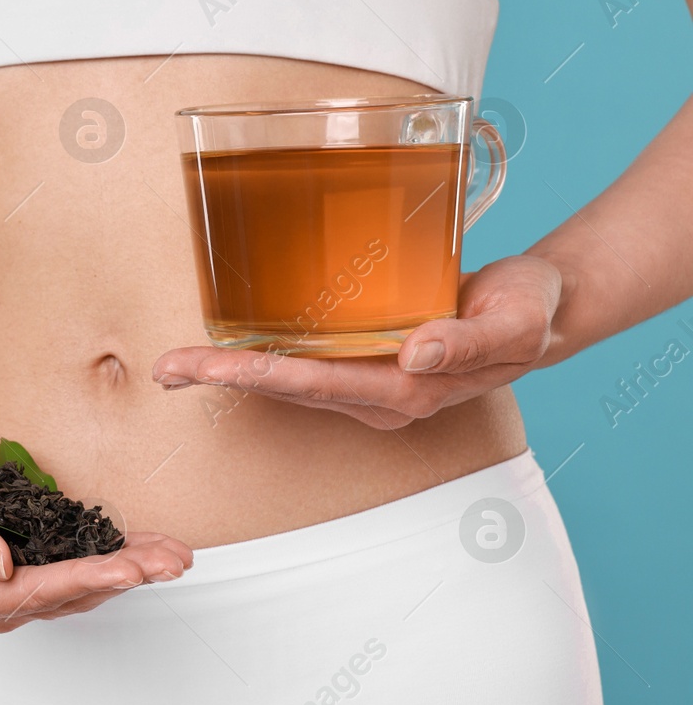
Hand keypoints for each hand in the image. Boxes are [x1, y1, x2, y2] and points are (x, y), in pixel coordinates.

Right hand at [0, 432, 192, 632]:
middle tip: (168, 564)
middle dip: (121, 578)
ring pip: (84, 583)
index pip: (25, 594)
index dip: (77, 582)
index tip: (121, 571)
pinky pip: (82, 558)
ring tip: (177, 555)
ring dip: (132, 568)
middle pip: (66, 594)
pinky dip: (120, 550)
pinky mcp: (34, 554)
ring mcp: (17, 579)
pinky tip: (157, 544)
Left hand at [151, 255, 561, 429]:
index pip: (320, 384)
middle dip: (224, 378)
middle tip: (165, 369)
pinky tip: (219, 349)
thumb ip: (467, 341)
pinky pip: (301, 364)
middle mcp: (378, 394)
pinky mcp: (363, 361)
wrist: (540, 310)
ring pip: (285, 380)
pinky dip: (256, 357)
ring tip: (172, 365)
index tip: (218, 368)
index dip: (265, 376)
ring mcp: (367, 383)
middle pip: (287, 387)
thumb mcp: (513, 321)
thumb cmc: (529, 310)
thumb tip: (416, 354)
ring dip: (228, 372)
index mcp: (408, 391)